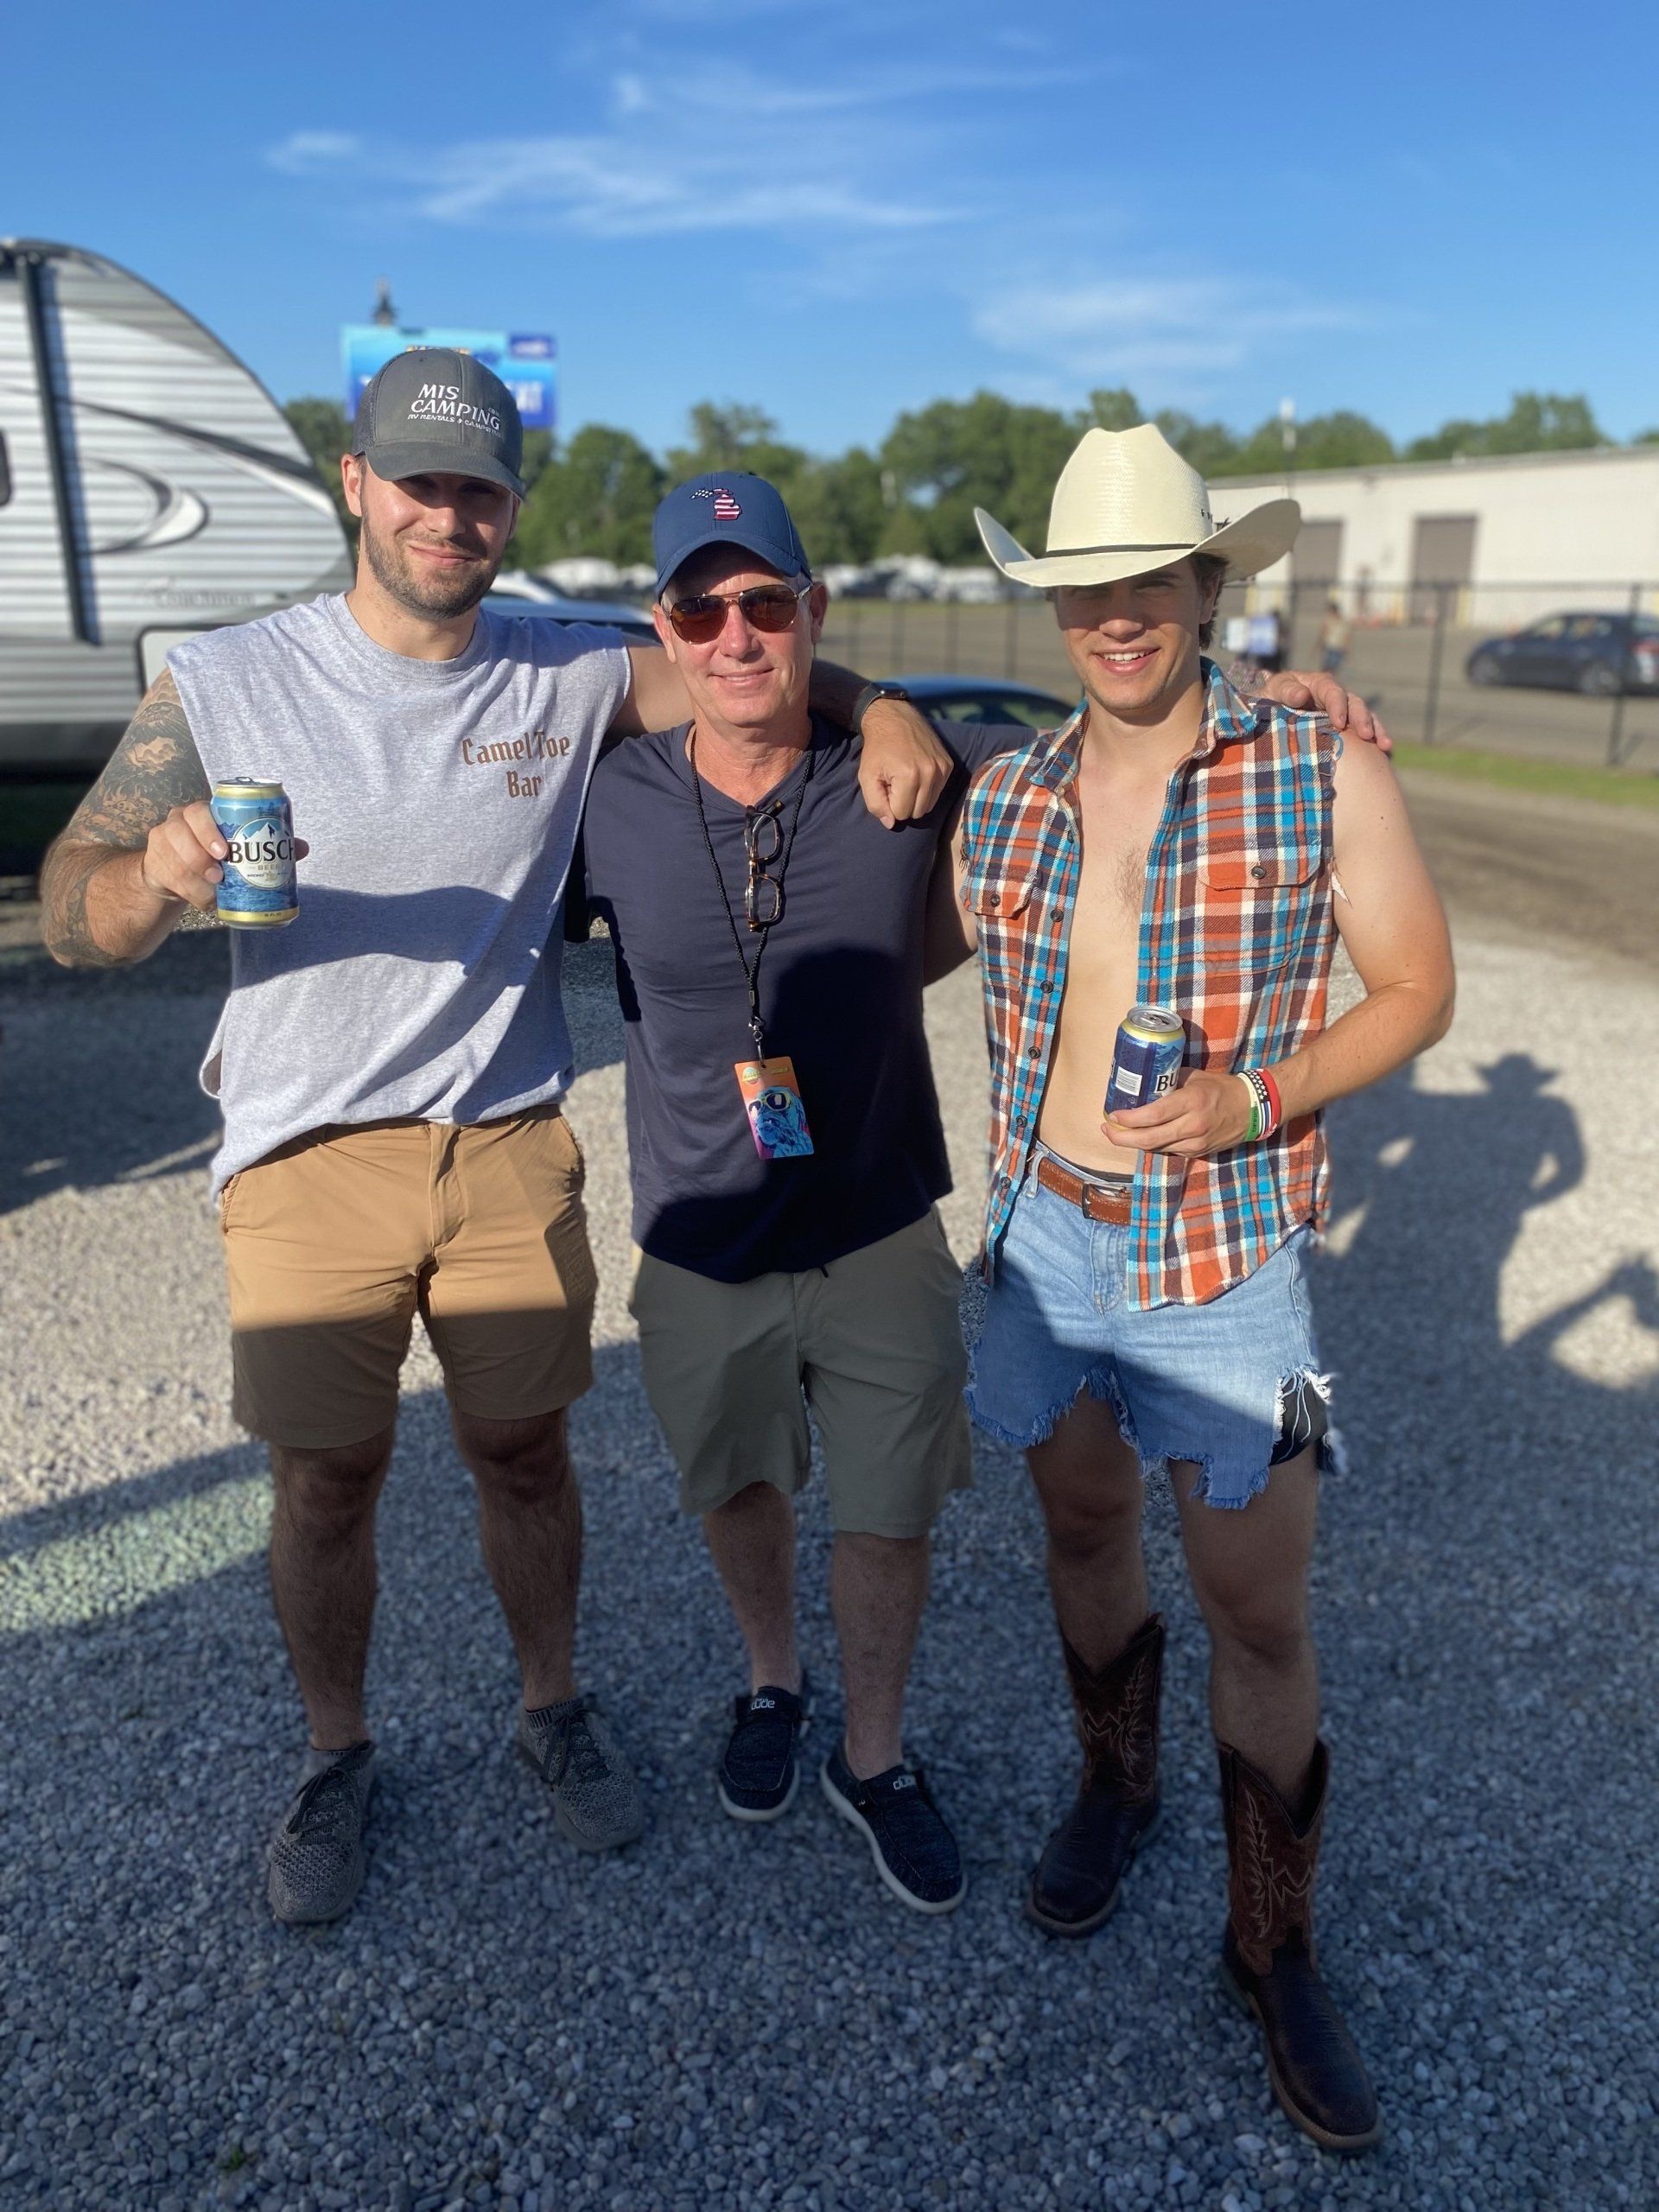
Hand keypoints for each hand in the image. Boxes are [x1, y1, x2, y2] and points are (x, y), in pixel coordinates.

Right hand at [139, 803, 307, 909]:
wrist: (179, 871)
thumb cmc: (216, 853)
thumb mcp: (238, 846)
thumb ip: (267, 844)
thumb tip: (301, 847)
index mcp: (200, 813)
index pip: (198, 811)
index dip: (209, 830)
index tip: (225, 852)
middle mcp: (177, 823)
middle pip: (179, 832)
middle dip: (200, 856)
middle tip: (219, 875)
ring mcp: (162, 842)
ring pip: (174, 860)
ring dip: (195, 879)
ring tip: (214, 890)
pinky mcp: (154, 863)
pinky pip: (170, 878)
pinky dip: (189, 892)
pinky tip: (204, 900)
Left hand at [857, 699, 951, 827]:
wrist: (894, 717)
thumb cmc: (877, 748)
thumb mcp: (867, 776)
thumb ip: (875, 804)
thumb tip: (891, 824)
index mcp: (909, 777)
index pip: (902, 814)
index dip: (890, 804)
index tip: (886, 787)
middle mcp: (930, 773)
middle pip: (918, 812)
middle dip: (904, 803)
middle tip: (895, 783)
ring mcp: (942, 768)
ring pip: (929, 804)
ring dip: (916, 798)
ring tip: (906, 779)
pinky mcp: (949, 764)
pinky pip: (938, 791)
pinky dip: (927, 788)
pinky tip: (917, 773)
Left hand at [1103, 1069, 1253, 1157]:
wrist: (1252, 1109)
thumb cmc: (1221, 1087)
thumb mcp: (1195, 1077)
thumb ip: (1169, 1081)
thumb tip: (1143, 1082)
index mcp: (1191, 1102)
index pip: (1153, 1115)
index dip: (1128, 1120)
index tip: (1112, 1116)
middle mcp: (1192, 1126)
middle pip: (1149, 1139)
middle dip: (1122, 1138)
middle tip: (1106, 1131)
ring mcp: (1196, 1143)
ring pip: (1156, 1148)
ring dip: (1134, 1143)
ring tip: (1118, 1133)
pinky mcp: (1198, 1153)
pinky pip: (1168, 1150)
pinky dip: (1152, 1144)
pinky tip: (1141, 1137)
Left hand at [1264, 670, 1391, 753]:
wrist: (1263, 717)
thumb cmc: (1266, 702)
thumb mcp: (1270, 693)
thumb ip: (1284, 691)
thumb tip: (1302, 695)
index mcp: (1316, 684)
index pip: (1332, 691)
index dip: (1337, 705)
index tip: (1339, 722)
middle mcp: (1333, 697)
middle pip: (1354, 704)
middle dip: (1362, 719)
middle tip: (1366, 735)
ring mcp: (1341, 714)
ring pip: (1363, 718)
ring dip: (1375, 730)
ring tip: (1385, 746)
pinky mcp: (1344, 731)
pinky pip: (1363, 735)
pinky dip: (1374, 742)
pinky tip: (1385, 754)